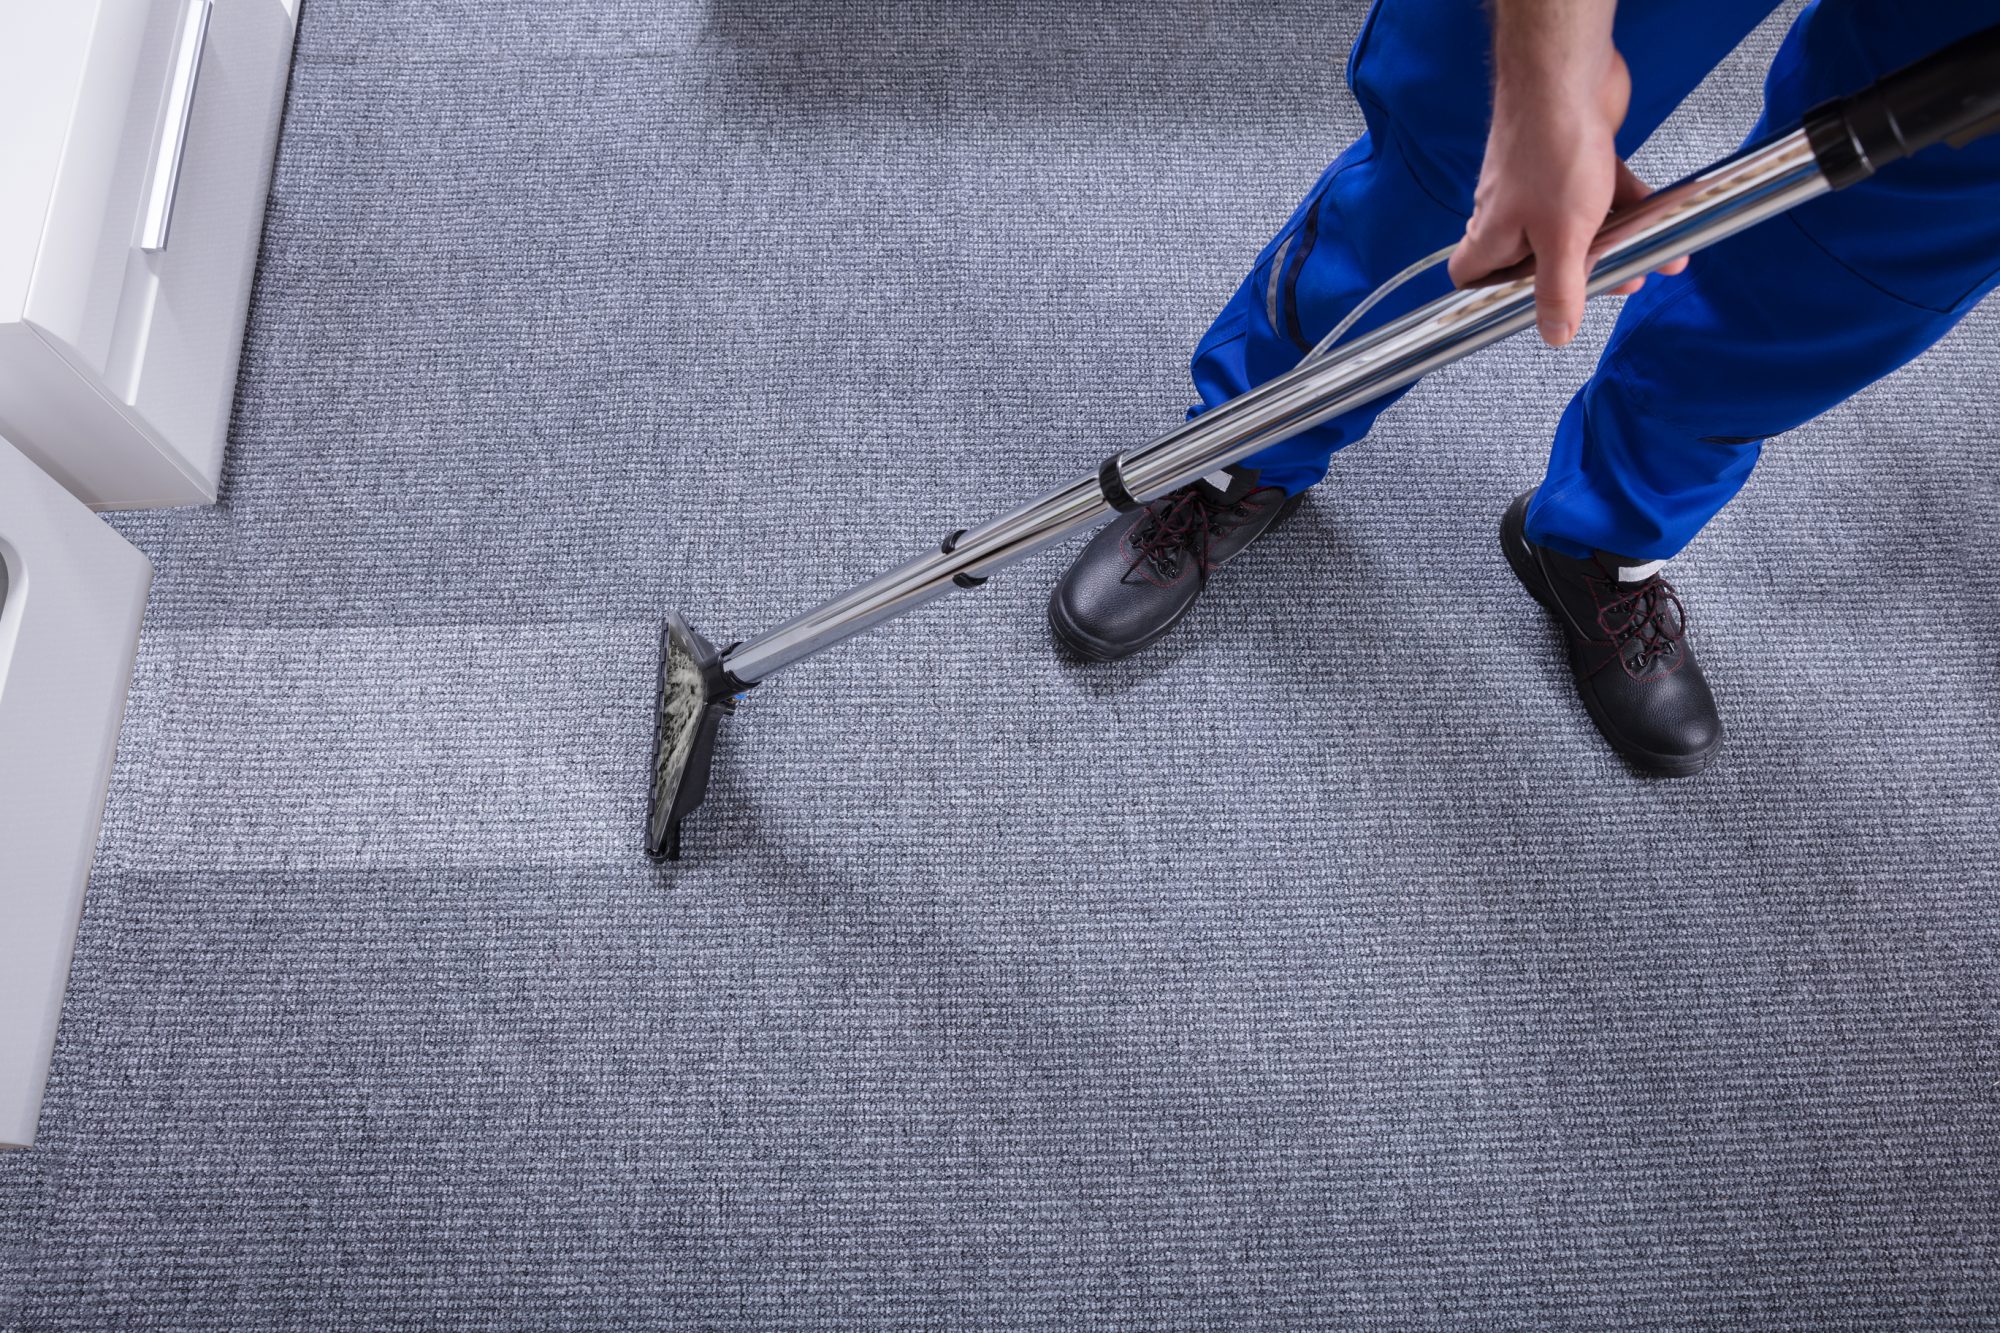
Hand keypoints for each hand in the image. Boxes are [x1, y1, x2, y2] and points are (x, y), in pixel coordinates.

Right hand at [1446, 45, 1687, 345]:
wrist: (1568, 73)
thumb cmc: (1552, 148)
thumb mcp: (1562, 237)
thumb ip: (1559, 289)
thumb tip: (1555, 333)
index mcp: (1494, 235)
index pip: (1470, 276)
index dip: (1489, 296)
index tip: (1523, 307)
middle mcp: (1510, 210)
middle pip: (1535, 258)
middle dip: (1580, 273)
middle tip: (1615, 281)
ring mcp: (1542, 182)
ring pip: (1576, 225)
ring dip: (1617, 242)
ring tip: (1653, 254)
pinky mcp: (1574, 157)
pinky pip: (1602, 192)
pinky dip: (1630, 204)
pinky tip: (1662, 210)